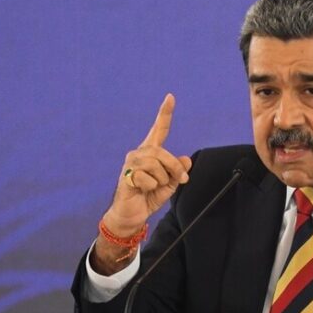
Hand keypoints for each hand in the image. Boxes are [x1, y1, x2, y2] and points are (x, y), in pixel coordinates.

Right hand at [92, 94, 191, 273]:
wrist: (132, 214)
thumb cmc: (149, 196)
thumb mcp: (170, 184)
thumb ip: (178, 171)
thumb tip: (186, 160)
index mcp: (151, 152)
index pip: (159, 129)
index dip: (165, 113)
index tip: (171, 97)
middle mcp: (139, 153)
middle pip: (163, 153)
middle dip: (175, 168)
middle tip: (181, 180)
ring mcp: (131, 163)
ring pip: (156, 165)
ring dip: (162, 180)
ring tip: (155, 187)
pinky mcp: (126, 175)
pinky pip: (147, 179)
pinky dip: (151, 188)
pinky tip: (142, 190)